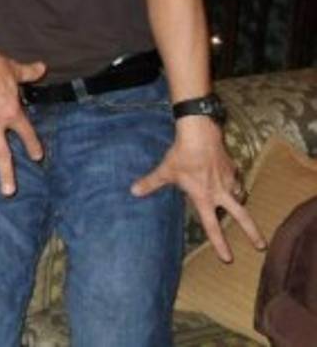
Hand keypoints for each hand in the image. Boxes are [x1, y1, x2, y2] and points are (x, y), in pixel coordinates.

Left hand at [131, 116, 264, 262]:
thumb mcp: (165, 171)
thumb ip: (151, 183)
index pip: (212, 226)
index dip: (219, 243)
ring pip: (239, 196)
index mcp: (204, 197)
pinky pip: (236, 180)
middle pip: (241, 216)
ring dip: (239, 202)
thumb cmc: (182, 155)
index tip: (227, 258)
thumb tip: (133, 191)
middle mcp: (221, 192)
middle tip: (261, 247)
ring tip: (238, 205)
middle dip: (252, 232)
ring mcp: (230, 180)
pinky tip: (230, 180)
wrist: (201, 134)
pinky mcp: (233, 168)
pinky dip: (234, 183)